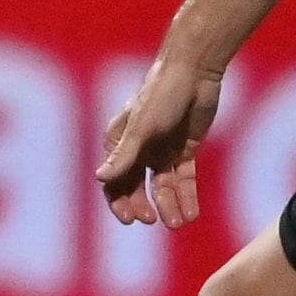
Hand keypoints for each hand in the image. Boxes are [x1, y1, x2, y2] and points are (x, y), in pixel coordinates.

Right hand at [98, 46, 226, 227]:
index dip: (119, 201)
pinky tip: (192, 213)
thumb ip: (124, 154)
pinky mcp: (184, 150)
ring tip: (178, 223)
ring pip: (163, 187)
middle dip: (144, 205)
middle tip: (154, 220)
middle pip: (137, 186)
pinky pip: (184, 179)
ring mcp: (162, 151)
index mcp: (120, 142)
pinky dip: (187, 197)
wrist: (195, 72)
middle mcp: (139, 149)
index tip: (130, 220)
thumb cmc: (161, 94)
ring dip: (169, 205)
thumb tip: (100, 179)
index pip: (115, 179)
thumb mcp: (142, 127)